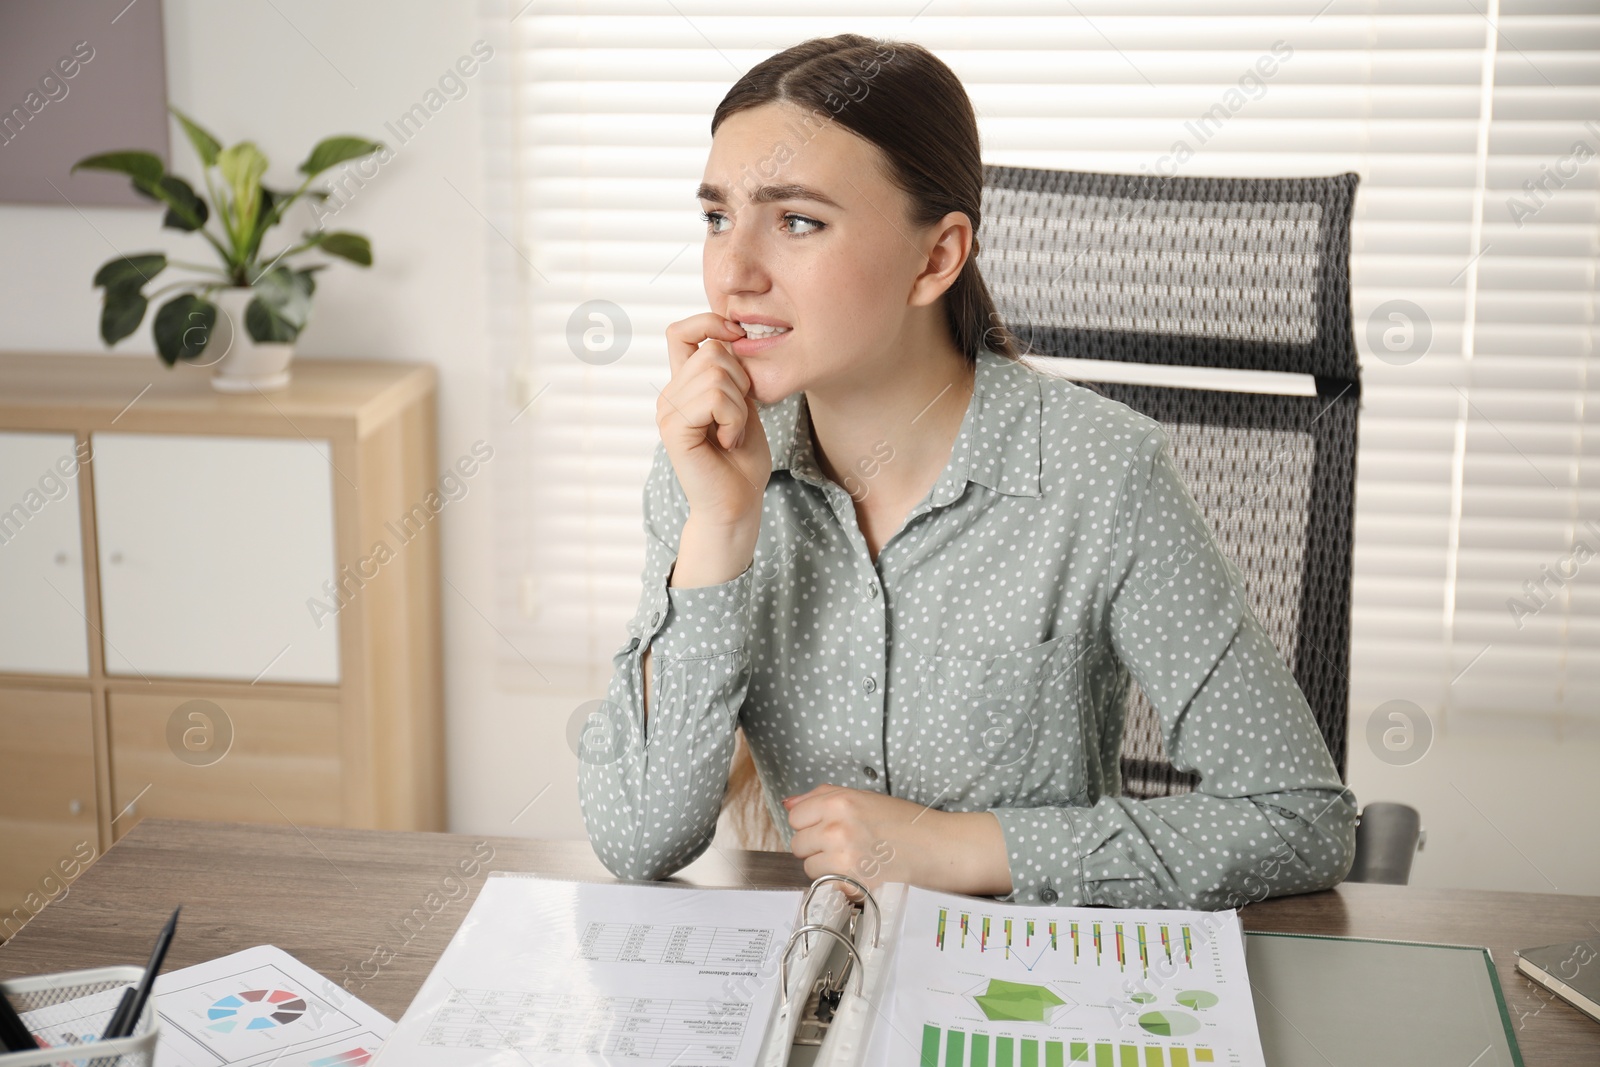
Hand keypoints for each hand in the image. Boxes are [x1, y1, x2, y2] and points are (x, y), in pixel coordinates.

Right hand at [657, 312, 770, 528]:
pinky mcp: (674, 428)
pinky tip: (728, 442)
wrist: (738, 504)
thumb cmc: (743, 460)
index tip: (738, 340)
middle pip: (711, 350)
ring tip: (733, 434)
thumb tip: (730, 336)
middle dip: (741, 381)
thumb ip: (732, 373)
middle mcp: (669, 394)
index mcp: (684, 386)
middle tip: (739, 419)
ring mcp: (667, 411)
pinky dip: (734, 420)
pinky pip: (715, 399)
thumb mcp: (743, 404)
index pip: (681, 331)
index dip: (709, 323)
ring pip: (716, 373)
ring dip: (740, 406)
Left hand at [782, 784, 1013, 898]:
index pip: (797, 817)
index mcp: (839, 801)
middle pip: (798, 844)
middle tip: (845, 848)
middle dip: (816, 847)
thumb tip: (789, 803)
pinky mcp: (853, 885)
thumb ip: (823, 797)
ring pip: (809, 868)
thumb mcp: (865, 798)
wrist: (942, 849)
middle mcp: (836, 828)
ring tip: (855, 863)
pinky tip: (860, 878)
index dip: (810, 824)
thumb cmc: (907, 824)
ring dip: (826, 868)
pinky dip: (839, 886)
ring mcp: (843, 859)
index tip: (826, 829)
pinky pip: (826, 888)